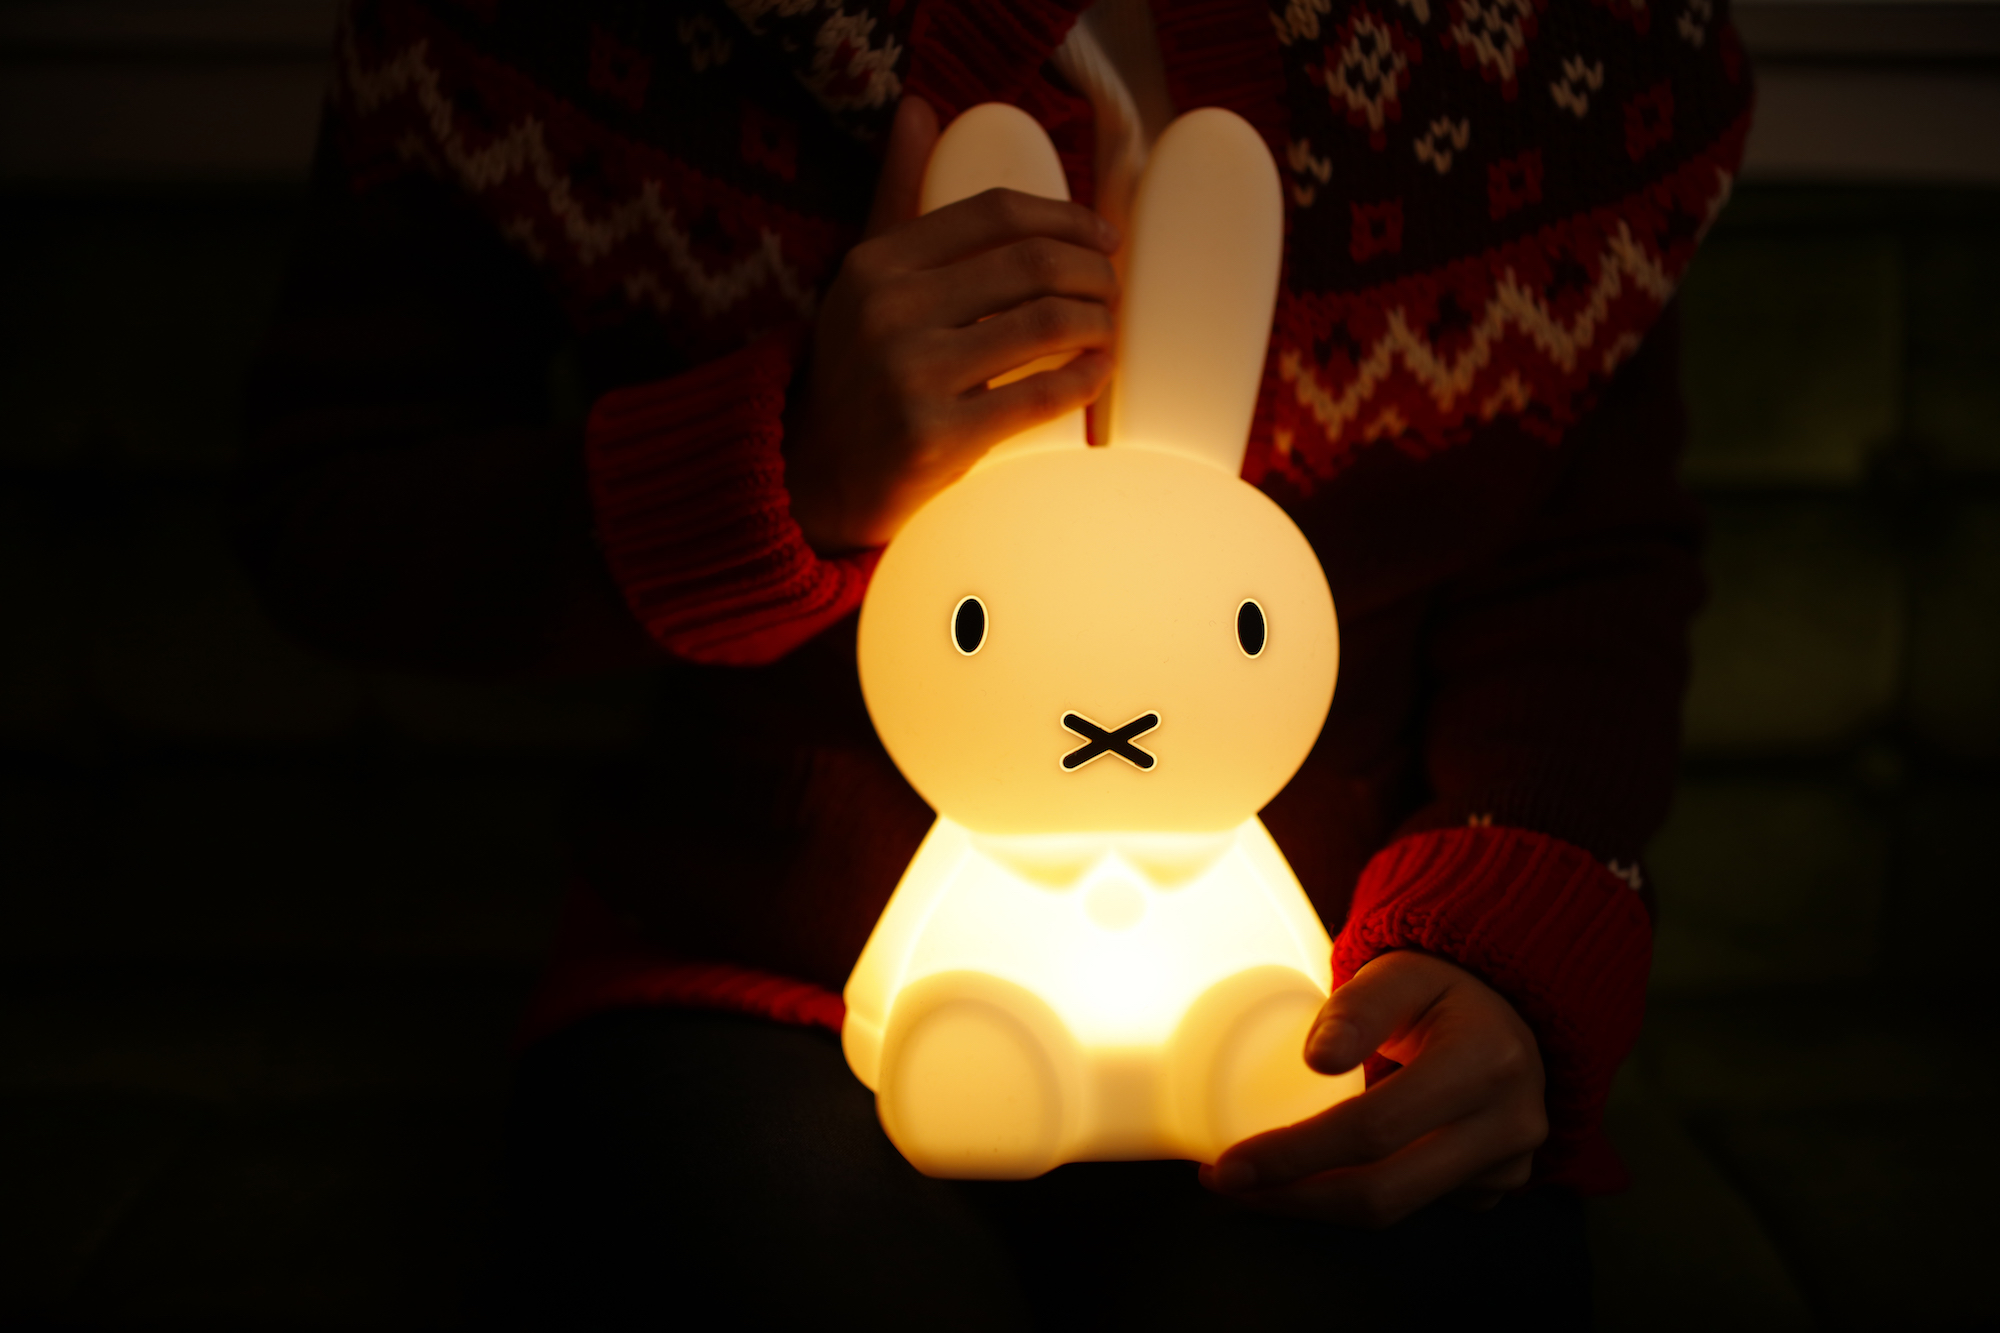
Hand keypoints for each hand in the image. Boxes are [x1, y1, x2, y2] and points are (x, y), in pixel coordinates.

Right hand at [784, 95, 1120, 552]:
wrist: (820, 481)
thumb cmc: (860, 372)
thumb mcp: (865, 279)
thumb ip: (896, 196)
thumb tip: (919, 109)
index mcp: (876, 264)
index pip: (994, 214)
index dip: (1064, 216)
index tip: (1102, 235)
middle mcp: (889, 312)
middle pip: (1030, 264)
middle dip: (1092, 271)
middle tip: (1112, 286)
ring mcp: (911, 375)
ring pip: (1044, 323)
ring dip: (1096, 320)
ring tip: (1107, 326)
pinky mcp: (937, 437)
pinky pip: (1040, 394)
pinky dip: (1084, 377)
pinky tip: (1097, 370)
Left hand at [1200, 950, 1546, 1226]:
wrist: (1506, 1013)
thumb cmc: (1440, 988)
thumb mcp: (1400, 973)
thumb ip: (1359, 1007)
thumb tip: (1317, 1059)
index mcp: (1485, 1061)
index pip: (1374, 1127)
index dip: (1294, 1155)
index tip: (1230, 1167)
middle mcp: (1509, 1124)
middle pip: (1383, 1191)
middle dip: (1293, 1197)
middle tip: (1229, 1186)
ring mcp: (1508, 1164)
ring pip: (1395, 1210)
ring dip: (1316, 1204)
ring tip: (1256, 1184)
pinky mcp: (1495, 1187)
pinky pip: (1413, 1205)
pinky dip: (1355, 1197)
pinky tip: (1314, 1176)